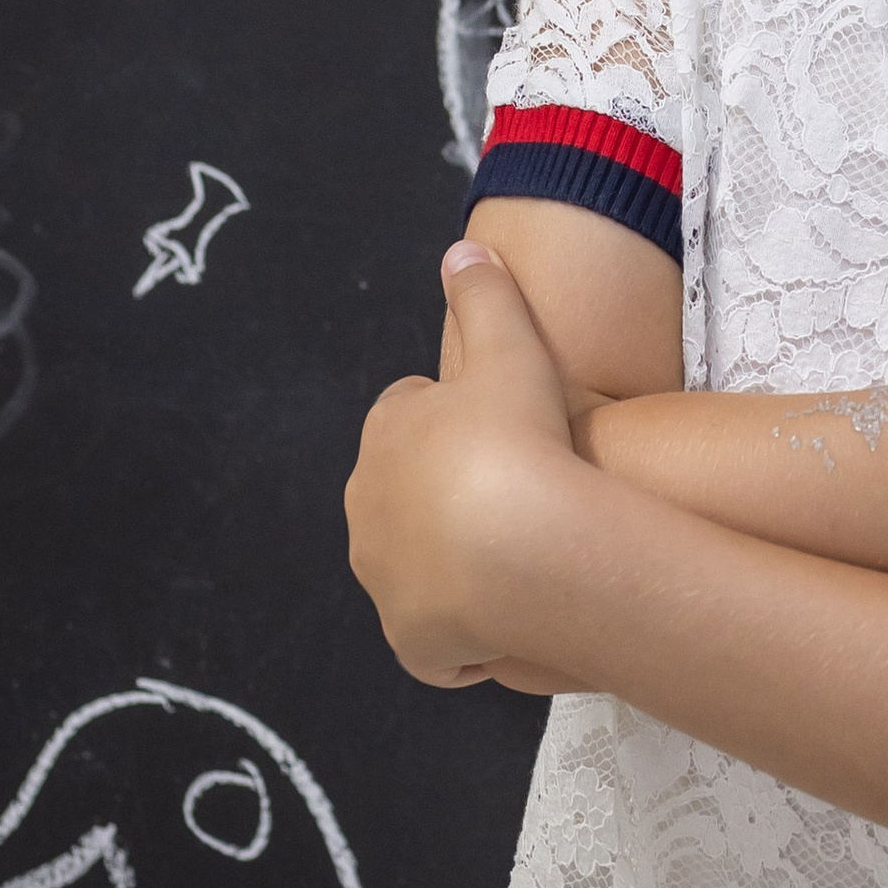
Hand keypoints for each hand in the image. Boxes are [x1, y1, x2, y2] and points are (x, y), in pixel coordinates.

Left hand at [346, 242, 583, 690]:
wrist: (518, 546)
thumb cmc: (514, 437)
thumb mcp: (510, 346)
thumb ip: (485, 294)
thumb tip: (462, 247)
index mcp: (387, 434)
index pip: (409, 416)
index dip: (457, 420)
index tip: (501, 429)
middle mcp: (369, 505)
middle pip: (407, 494)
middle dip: (448, 494)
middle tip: (516, 495)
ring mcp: (385, 578)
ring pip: (417, 564)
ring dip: (454, 562)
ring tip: (516, 560)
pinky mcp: (411, 640)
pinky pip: (435, 638)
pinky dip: (462, 634)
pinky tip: (506, 623)